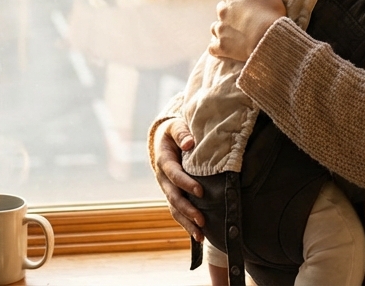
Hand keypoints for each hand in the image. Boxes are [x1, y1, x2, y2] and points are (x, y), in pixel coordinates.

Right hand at [152, 117, 204, 240]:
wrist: (165, 140)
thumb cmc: (175, 132)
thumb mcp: (176, 126)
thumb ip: (182, 133)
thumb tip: (190, 143)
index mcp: (163, 160)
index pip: (174, 174)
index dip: (185, 183)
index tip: (200, 191)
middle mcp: (163, 178)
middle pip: (173, 197)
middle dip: (187, 209)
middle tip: (201, 219)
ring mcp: (167, 189)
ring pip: (174, 209)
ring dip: (187, 222)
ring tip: (201, 235)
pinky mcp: (174, 196)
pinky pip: (178, 212)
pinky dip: (187, 225)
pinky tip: (199, 237)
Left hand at [209, 0, 285, 61]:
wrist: (269, 36)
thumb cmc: (270, 9)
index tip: (245, 0)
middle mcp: (221, 11)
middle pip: (221, 8)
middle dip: (229, 12)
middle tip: (243, 18)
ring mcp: (220, 29)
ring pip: (215, 27)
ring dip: (222, 28)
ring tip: (235, 33)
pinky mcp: (221, 47)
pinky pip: (213, 47)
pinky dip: (217, 47)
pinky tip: (224, 48)